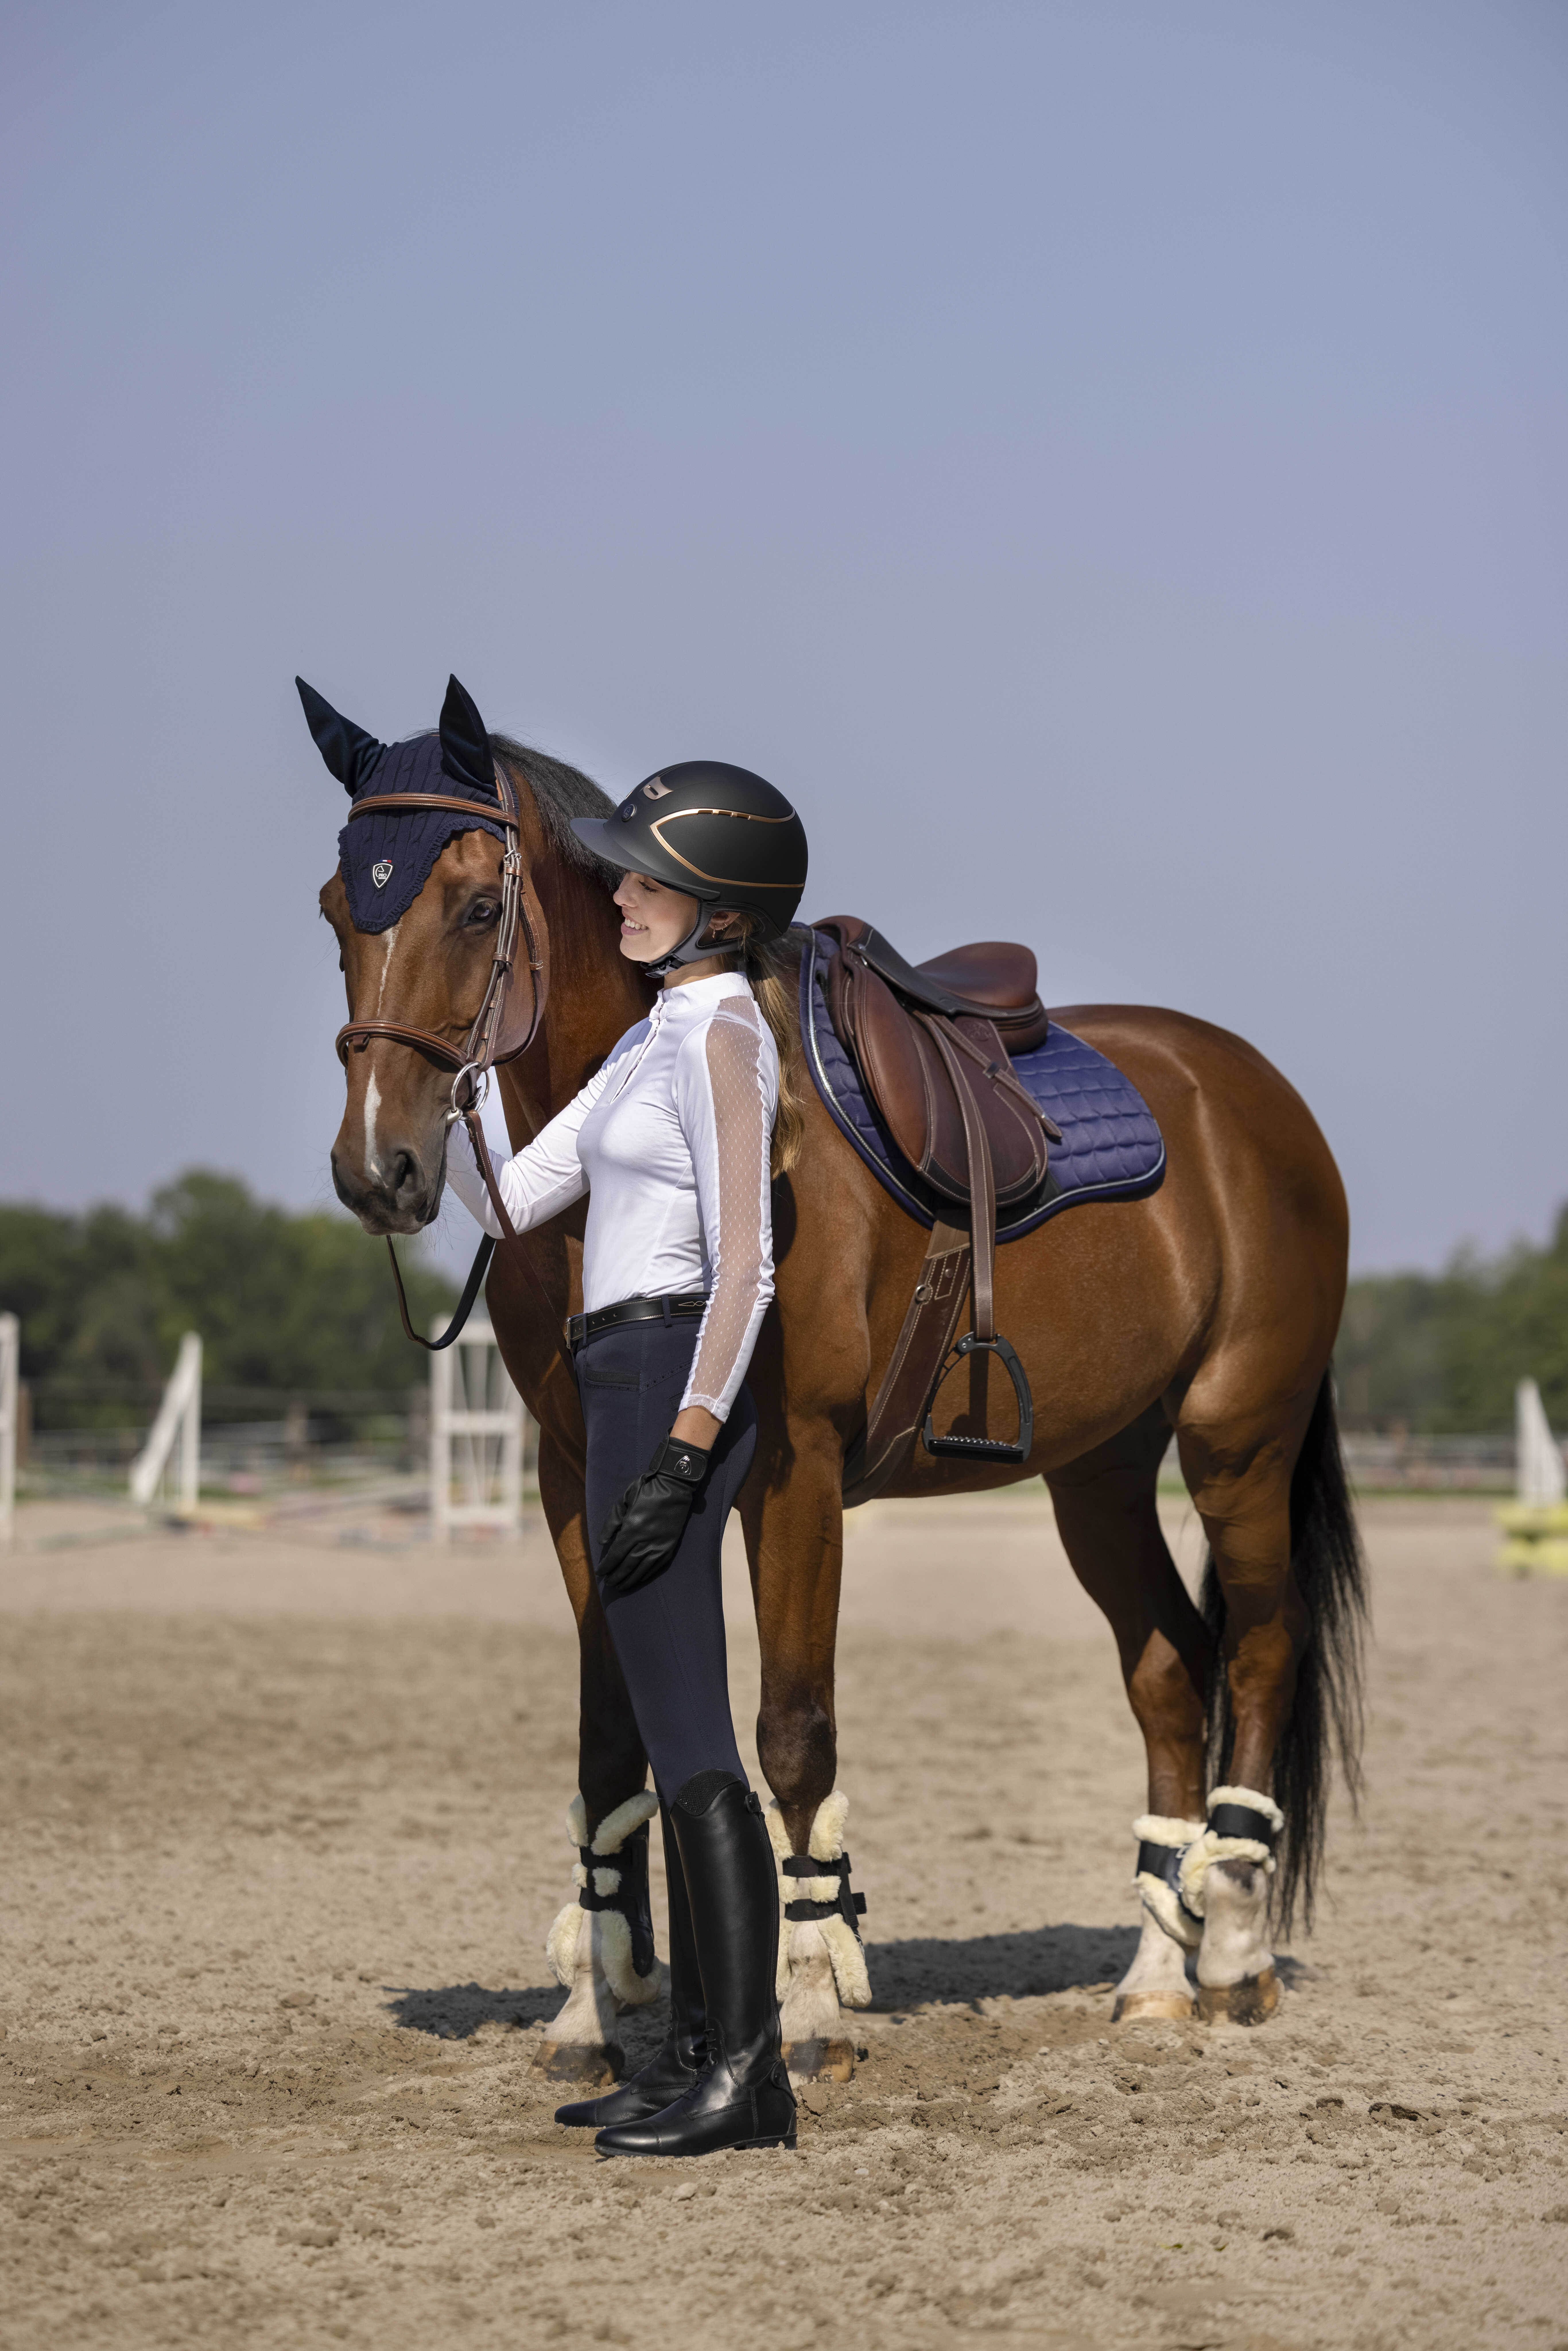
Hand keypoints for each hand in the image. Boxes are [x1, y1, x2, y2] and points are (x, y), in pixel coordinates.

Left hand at [597, 1433, 711, 1595]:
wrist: (675, 1487)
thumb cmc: (646, 1490)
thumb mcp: (623, 1500)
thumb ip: (612, 1522)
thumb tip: (603, 1542)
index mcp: (632, 1528)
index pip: (616, 1554)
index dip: (607, 1566)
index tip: (599, 1573)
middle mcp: (646, 1541)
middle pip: (627, 1565)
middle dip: (616, 1576)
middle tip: (608, 1583)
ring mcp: (659, 1545)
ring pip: (641, 1569)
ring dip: (629, 1579)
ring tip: (620, 1586)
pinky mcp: (670, 1546)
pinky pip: (656, 1566)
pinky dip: (645, 1575)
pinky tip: (638, 1579)